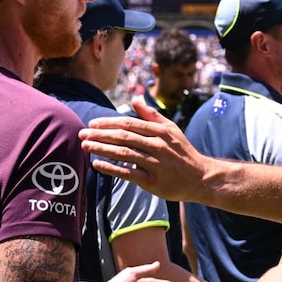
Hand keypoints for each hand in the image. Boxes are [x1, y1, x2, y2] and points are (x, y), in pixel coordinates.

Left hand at [78, 102, 206, 201]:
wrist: (200, 178)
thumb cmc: (182, 152)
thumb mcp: (171, 129)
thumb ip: (151, 115)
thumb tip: (134, 99)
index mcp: (160, 131)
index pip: (129, 124)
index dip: (108, 123)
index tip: (92, 123)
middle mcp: (157, 145)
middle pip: (123, 137)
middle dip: (100, 134)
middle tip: (82, 133)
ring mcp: (155, 163)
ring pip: (123, 153)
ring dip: (101, 149)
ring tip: (85, 146)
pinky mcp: (153, 182)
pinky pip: (127, 173)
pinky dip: (111, 168)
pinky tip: (96, 164)